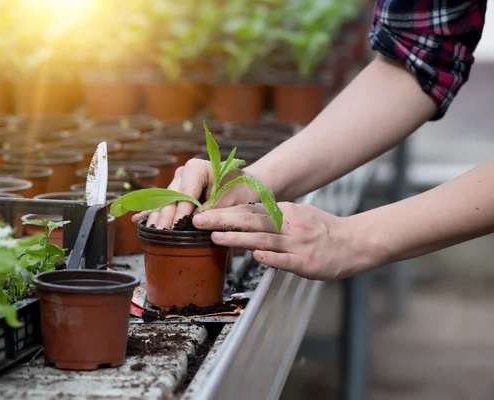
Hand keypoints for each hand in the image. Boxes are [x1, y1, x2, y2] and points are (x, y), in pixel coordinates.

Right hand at [132, 159, 256, 228]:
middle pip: (171, 198)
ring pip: (165, 202)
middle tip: (161, 233)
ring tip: (152, 232)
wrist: (247, 186)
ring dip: (158, 218)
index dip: (181, 211)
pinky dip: (153, 213)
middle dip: (166, 216)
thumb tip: (194, 221)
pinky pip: (164, 204)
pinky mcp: (177, 193)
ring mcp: (178, 183)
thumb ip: (211, 209)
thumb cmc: (241, 189)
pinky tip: (138, 220)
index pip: (185, 193)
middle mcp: (183, 173)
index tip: (177, 226)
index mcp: (196, 168)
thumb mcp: (230, 200)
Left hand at [191, 202, 364, 279]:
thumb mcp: (298, 215)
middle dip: (222, 220)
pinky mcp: (306, 262)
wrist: (354, 242)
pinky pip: (285, 260)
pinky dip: (270, 257)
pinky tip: (254, 256)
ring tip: (215, 238)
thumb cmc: (322, 229)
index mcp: (285, 212)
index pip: (249, 210)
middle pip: (251, 221)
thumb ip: (272, 217)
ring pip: (264, 239)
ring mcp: (297, 244)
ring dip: (238, 238)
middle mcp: (289, 225)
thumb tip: (245, 219)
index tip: (202, 212)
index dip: (224, 211)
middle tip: (198, 221)